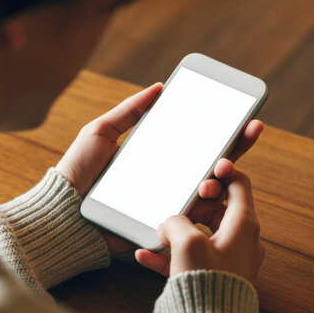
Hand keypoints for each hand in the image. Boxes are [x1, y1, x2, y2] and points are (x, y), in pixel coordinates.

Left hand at [56, 82, 263, 255]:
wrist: (63, 212)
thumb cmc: (78, 171)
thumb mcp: (100, 132)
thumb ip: (129, 111)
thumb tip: (158, 87)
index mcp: (159, 156)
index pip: (197, 142)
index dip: (223, 130)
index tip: (244, 116)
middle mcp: (169, 179)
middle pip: (212, 164)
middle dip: (236, 149)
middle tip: (249, 133)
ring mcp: (169, 203)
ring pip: (209, 191)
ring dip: (223, 177)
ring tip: (220, 169)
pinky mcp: (163, 225)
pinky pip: (192, 217)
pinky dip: (207, 205)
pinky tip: (212, 190)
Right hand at [135, 169, 264, 284]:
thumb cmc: (207, 285)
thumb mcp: (187, 242)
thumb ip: (176, 222)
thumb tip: (169, 224)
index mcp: (243, 225)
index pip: (238, 185)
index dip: (221, 174)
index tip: (205, 172)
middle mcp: (241, 240)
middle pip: (217, 209)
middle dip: (193, 207)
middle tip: (178, 207)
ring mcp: (228, 260)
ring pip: (201, 234)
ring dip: (178, 231)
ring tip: (158, 234)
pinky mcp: (214, 277)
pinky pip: (191, 259)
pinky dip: (171, 254)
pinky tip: (146, 255)